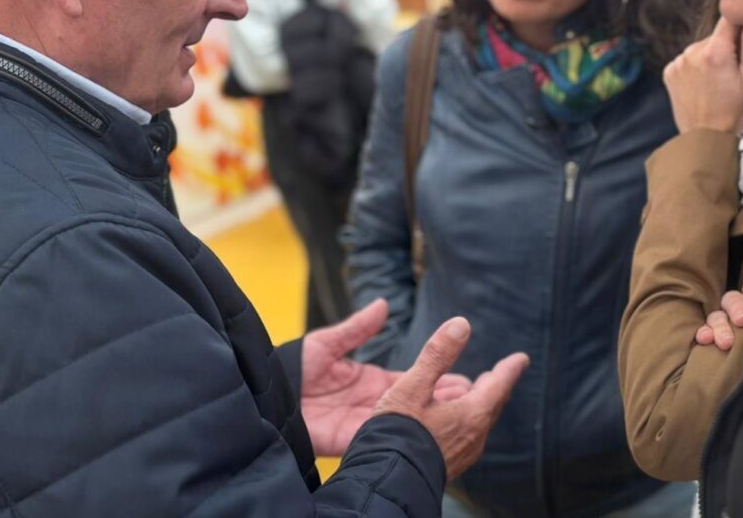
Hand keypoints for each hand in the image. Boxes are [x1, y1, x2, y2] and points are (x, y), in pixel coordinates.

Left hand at [300, 299, 471, 455]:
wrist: (267, 393)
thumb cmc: (293, 367)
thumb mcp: (328, 343)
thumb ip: (358, 327)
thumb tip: (384, 305)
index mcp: (369, 381)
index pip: (411, 380)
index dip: (437, 379)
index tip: (463, 378)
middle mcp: (371, 403)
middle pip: (415, 404)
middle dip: (443, 403)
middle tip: (475, 400)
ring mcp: (362, 422)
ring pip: (404, 423)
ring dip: (430, 421)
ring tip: (460, 419)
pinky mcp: (350, 438)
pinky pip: (381, 437)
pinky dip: (403, 435)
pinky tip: (427, 433)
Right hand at [373, 317, 529, 478]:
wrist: (386, 482)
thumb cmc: (396, 434)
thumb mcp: (412, 387)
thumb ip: (436, 355)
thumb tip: (461, 324)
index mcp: (471, 415)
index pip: (499, 385)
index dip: (510, 369)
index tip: (521, 359)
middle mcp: (473, 437)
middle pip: (491, 404)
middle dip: (495, 386)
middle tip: (499, 373)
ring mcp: (463, 454)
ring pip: (478, 422)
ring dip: (479, 403)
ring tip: (475, 393)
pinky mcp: (449, 464)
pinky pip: (466, 436)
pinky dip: (466, 419)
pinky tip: (452, 421)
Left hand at [663, 17, 742, 134]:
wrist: (706, 139)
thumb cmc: (735, 112)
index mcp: (715, 52)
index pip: (730, 18)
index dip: (741, 22)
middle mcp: (691, 52)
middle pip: (715, 36)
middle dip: (726, 47)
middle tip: (732, 73)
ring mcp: (677, 62)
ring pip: (701, 48)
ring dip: (709, 58)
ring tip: (716, 83)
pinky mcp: (668, 71)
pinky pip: (687, 60)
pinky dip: (695, 68)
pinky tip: (702, 86)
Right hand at [695, 274, 742, 350]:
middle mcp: (739, 314)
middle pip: (733, 300)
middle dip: (737, 307)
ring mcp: (723, 326)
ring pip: (718, 317)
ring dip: (721, 326)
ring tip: (726, 342)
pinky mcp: (710, 340)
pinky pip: (703, 332)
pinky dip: (704, 333)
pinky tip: (705, 339)